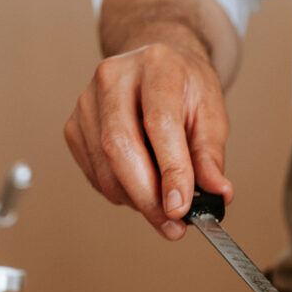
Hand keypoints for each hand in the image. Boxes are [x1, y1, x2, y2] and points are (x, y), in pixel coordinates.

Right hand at [63, 36, 231, 239]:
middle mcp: (114, 77)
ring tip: (164, 206)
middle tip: (173, 226)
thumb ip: (211, 155)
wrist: (155, 65)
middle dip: (148, 197)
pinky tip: (141, 186)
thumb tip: (217, 193)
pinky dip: (120, 192)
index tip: (181, 208)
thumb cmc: (184, 87)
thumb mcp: (210, 113)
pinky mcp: (74, 125)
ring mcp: (87, 101)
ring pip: (105, 168)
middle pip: (120, 146)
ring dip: (136, 200)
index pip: (159, 123)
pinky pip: (95, 174)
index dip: (170, 171)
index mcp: (156, 66)